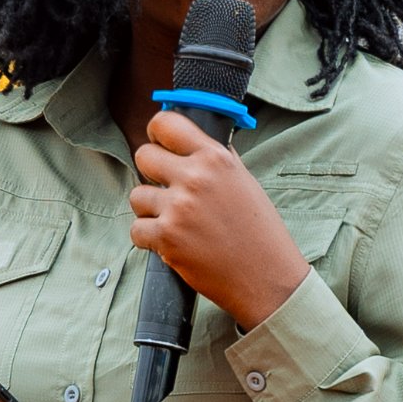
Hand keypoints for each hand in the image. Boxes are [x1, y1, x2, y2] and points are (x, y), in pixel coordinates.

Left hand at [128, 113, 308, 330]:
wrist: (266, 277)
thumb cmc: (259, 231)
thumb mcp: (245, 182)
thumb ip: (218, 160)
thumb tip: (194, 141)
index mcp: (216, 158)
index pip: (166, 124)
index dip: (156, 133)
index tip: (158, 143)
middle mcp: (195, 178)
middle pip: (143, 156)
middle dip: (151, 173)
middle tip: (167, 189)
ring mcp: (178, 208)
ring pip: (136, 195)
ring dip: (150, 208)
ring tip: (175, 221)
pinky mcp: (166, 237)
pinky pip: (136, 229)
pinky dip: (149, 237)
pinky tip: (171, 242)